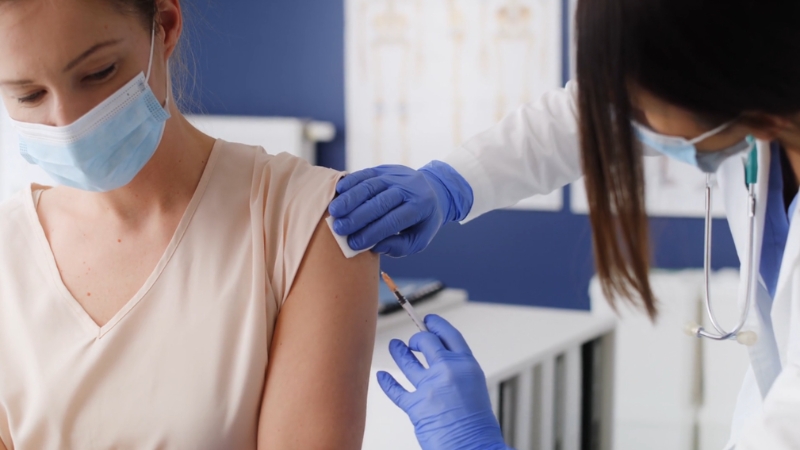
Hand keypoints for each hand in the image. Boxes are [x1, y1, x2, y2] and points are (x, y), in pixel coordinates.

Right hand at [327, 162, 471, 256]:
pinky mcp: (384, 169)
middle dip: (358, 217)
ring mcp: (395, 176)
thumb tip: (375, 247)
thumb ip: (399, 247)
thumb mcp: (418, 239)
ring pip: (370, 186)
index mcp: (420, 206)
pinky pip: (365, 174)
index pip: (393, 221)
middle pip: (380, 202)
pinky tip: (338, 192)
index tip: (354, 244)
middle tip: (339, 229)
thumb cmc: (421, 221)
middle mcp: (408, 188)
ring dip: (350, 199)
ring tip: (334, 212)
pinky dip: (350, 181)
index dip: (372, 232)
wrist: (433, 190)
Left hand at [377, 315, 509, 449]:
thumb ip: (458, 372)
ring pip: (407, 361)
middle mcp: (447, 371)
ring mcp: (430, 387)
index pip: (449, 336)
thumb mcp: (474, 388)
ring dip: (399, 352)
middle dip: (416, 339)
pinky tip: (382, 376)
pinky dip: (386, 382)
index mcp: (466, 365)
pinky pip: (395, 390)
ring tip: (395, 346)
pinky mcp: (415, 406)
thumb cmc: (477, 425)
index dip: (437, 325)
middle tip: (413, 341)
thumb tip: (441, 362)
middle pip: (426, 342)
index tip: (429, 321)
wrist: (474, 446)